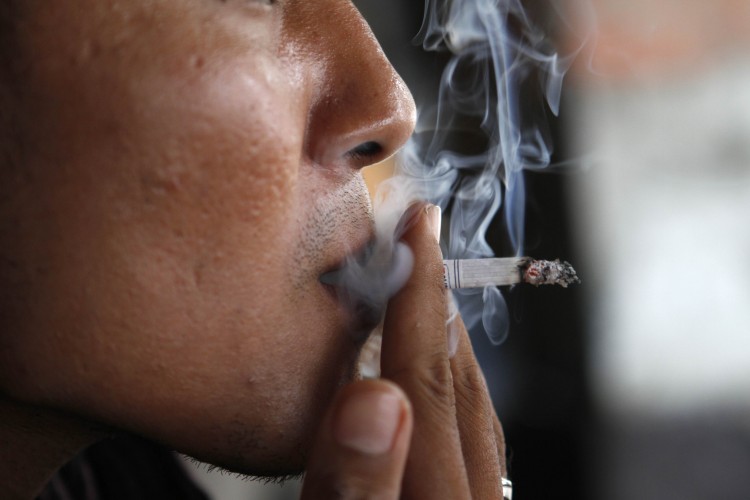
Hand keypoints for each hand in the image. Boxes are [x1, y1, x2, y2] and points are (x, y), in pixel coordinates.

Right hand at [302, 204, 506, 498]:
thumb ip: (357, 486)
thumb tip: (376, 401)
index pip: (429, 383)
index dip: (419, 298)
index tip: (417, 225)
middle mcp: (476, 498)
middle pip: (461, 388)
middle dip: (435, 304)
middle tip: (414, 239)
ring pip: (472, 409)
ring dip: (441, 341)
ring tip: (413, 293)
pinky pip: (468, 435)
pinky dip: (442, 388)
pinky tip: (416, 378)